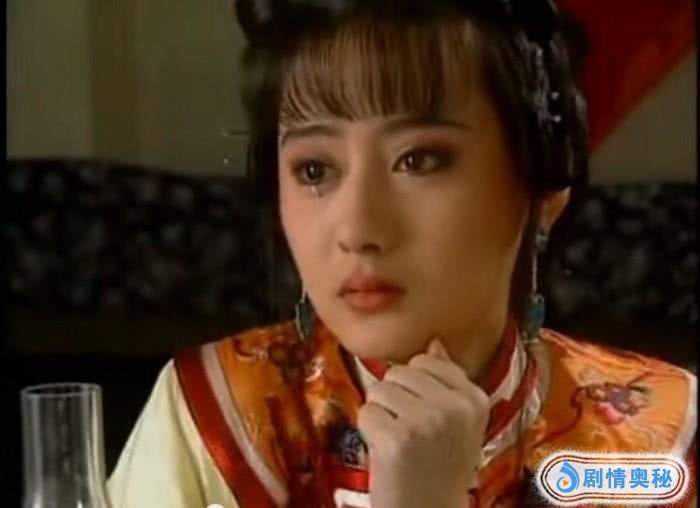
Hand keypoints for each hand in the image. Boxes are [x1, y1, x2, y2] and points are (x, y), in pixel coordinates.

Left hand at [357, 338, 488, 507]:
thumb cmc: (440, 468)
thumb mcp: (459, 422)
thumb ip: (447, 381)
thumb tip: (434, 342)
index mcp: (474, 398)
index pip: (427, 360)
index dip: (415, 386)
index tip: (426, 415)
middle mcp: (454, 406)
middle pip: (399, 371)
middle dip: (395, 399)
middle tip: (411, 433)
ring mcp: (426, 421)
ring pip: (379, 389)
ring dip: (381, 415)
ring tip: (399, 443)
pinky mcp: (397, 438)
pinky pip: (366, 413)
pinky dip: (369, 433)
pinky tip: (387, 453)